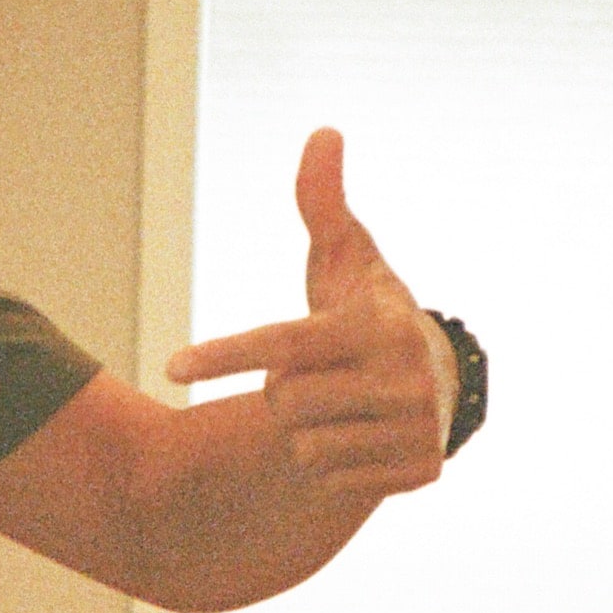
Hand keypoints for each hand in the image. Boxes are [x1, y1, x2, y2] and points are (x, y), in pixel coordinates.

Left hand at [161, 128, 446, 495]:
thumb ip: (322, 202)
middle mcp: (404, 378)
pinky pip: (330, 480)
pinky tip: (360, 436)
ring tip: (341, 402)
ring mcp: (416, 429)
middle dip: (284, 388)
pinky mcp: (422, 472)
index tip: (172, 367)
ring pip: (303, 448)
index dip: (226, 354)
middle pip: (283, 401)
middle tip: (320, 371)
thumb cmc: (368, 310)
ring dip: (306, 429)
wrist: (440, 380)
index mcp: (378, 325)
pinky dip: (332, 463)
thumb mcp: (347, 257)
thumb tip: (323, 132)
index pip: (283, 344)